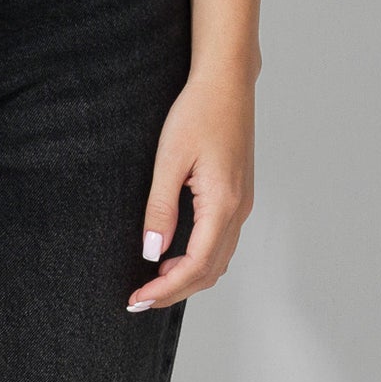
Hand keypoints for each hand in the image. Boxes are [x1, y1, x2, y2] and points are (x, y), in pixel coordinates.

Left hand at [128, 69, 254, 309]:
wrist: (227, 82)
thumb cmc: (198, 112)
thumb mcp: (170, 158)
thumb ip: (161, 207)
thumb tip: (152, 251)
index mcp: (223, 204)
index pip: (195, 266)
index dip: (166, 289)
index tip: (138, 299)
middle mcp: (239, 210)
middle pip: (210, 271)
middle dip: (175, 290)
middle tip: (139, 298)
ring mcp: (243, 204)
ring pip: (218, 259)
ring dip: (188, 277)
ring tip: (154, 280)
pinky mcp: (239, 195)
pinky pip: (222, 241)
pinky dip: (200, 258)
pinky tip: (176, 253)